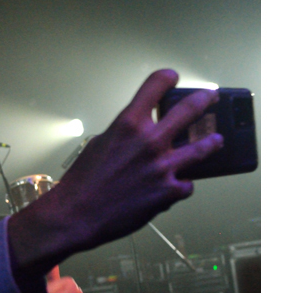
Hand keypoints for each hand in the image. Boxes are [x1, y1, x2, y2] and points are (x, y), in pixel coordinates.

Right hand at [8, 69, 223, 276]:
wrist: (77, 214)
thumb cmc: (82, 182)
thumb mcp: (99, 145)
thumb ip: (124, 134)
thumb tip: (141, 133)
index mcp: (128, 124)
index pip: (156, 85)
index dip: (167, 78)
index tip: (172, 78)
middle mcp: (149, 141)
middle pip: (191, 108)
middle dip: (204, 99)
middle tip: (210, 98)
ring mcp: (162, 166)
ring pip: (204, 147)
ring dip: (212, 141)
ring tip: (216, 140)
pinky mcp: (168, 191)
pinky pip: (187, 184)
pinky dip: (182, 184)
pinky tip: (176, 186)